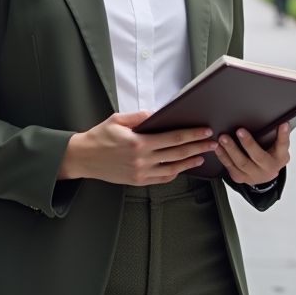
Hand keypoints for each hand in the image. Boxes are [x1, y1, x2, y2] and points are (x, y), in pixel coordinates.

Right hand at [58, 111, 217, 185]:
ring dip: (190, 162)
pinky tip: (183, 167)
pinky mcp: (138, 181)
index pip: (173, 138)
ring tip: (203, 156)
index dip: (192, 135)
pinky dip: (175, 173)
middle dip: (198, 147)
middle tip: (212, 142)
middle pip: (177, 153)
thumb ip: (140, 117)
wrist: (83, 158)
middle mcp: (142, 160)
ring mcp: (141, 173)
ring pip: (173, 168)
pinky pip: (162, 178)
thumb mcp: (118, 120)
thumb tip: (158, 113)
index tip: (204, 131)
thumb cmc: (99, 137)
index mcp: (138, 142)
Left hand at [215, 123, 290, 186]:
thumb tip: (282, 122)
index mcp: (280, 158)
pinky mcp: (240, 178)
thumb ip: (280, 137)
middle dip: (248, 144)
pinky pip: (230, 167)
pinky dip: (223, 156)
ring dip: (231, 149)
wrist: (263, 176)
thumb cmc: (271, 157)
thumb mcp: (279, 148)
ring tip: (223, 138)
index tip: (283, 124)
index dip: (283, 135)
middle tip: (239, 131)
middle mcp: (267, 169)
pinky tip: (218, 147)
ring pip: (241, 163)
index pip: (283, 146)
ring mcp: (253, 175)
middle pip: (258, 156)